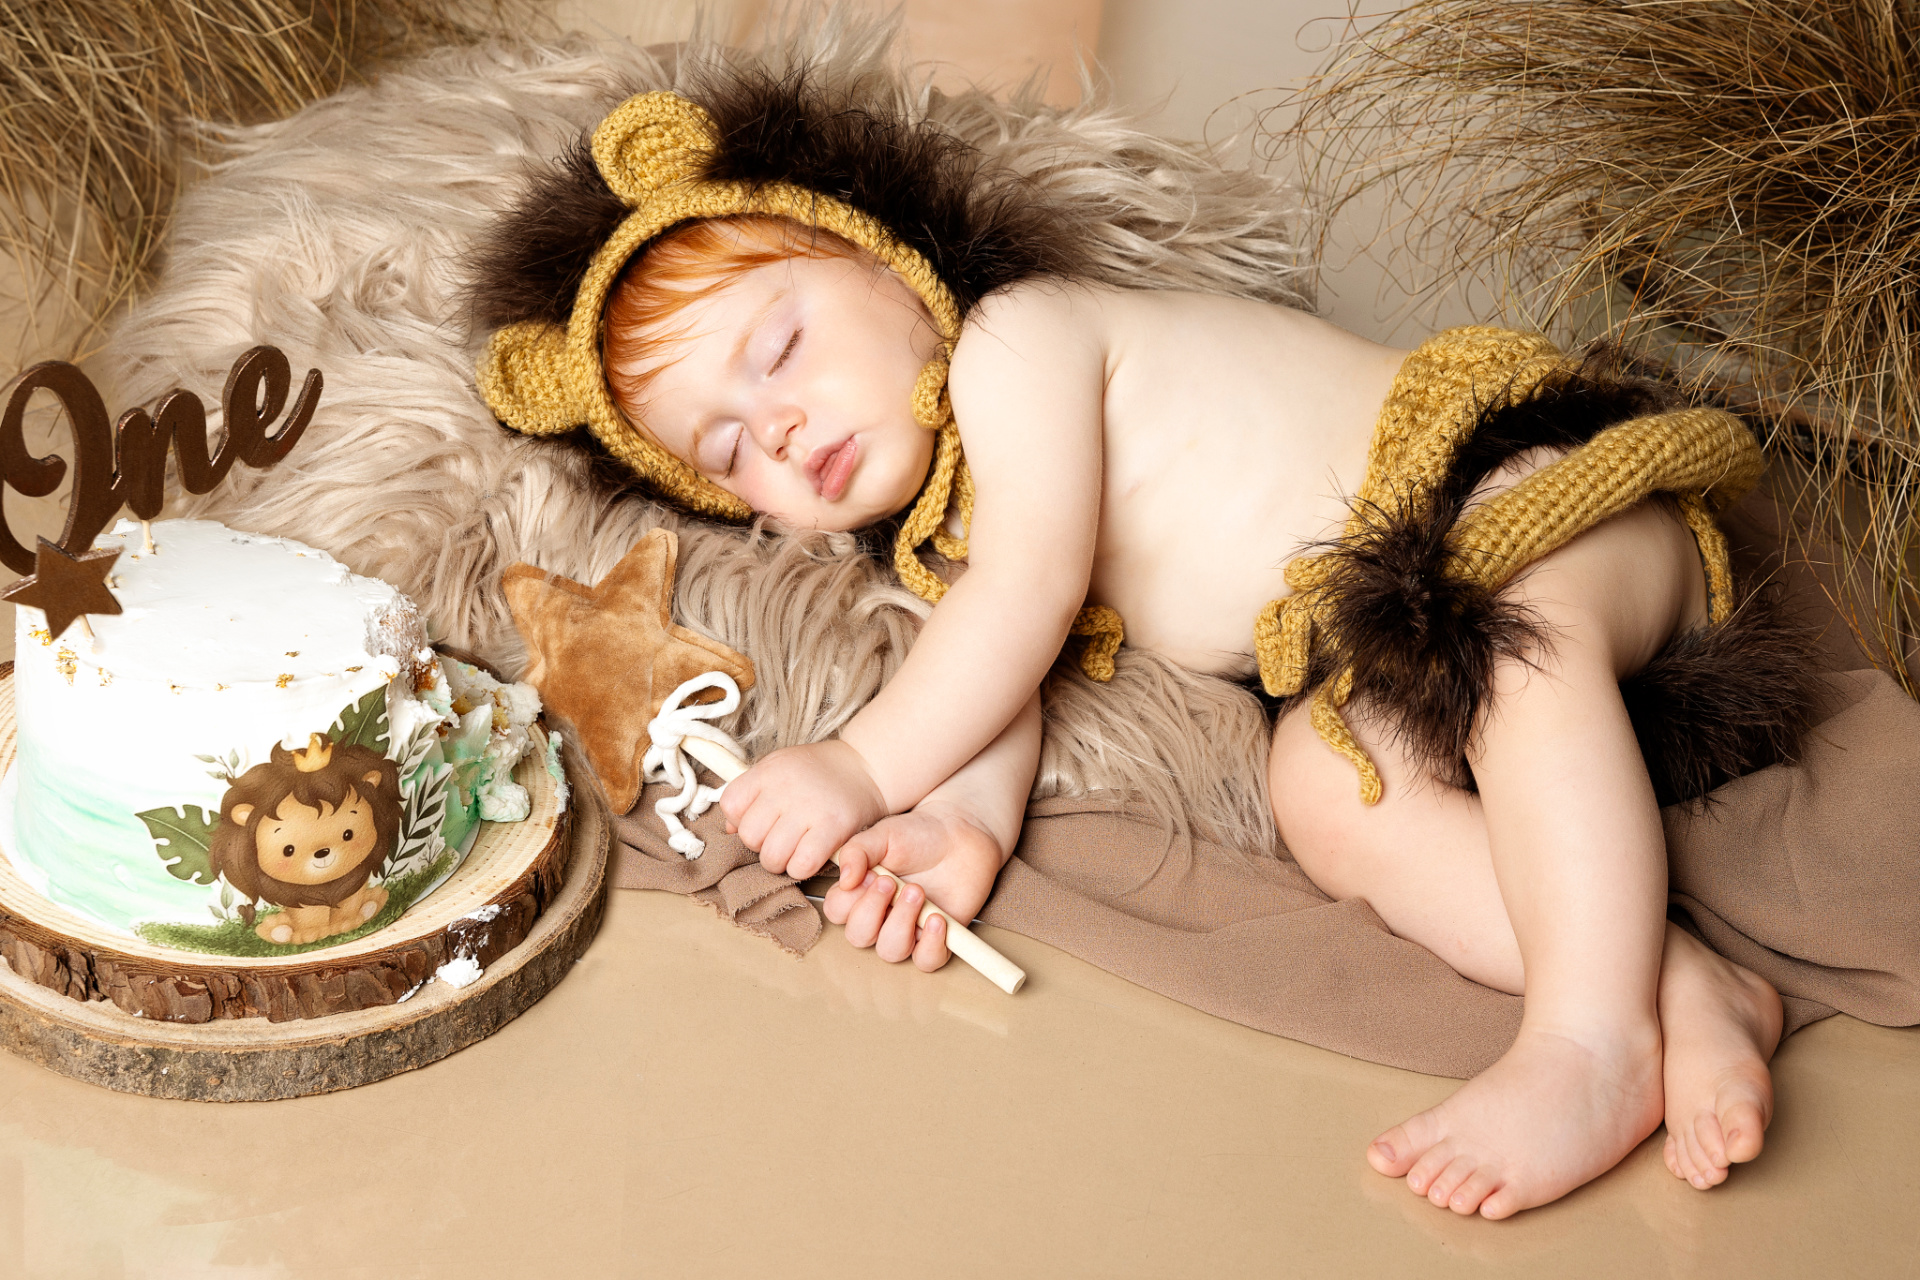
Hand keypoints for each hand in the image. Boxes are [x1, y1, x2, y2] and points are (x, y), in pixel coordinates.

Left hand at [720, 739, 887, 879]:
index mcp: (769, 770)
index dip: (740, 820)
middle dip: (762, 844)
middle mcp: (785, 787)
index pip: (730, 805)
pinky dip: (801, 868)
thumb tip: (729, 828)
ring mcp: (809, 808)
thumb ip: (752, 794)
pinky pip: (801, 865)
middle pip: (749, 836)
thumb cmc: (819, 771)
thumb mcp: (780, 768)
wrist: (867, 766)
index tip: (761, 820)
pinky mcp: (832, 828)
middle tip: (781, 837)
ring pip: (771, 857)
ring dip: (781, 862)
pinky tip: (810, 856)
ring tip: (795, 849)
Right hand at [822, 803, 1005, 971]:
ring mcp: (908, 930)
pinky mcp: (936, 938)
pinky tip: (937, 919)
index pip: (837, 911)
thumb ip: (857, 851)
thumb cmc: (918, 835)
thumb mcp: (882, 835)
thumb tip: (844, 879)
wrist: (959, 835)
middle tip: (891, 882)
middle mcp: (880, 916)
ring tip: (918, 892)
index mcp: (860, 892)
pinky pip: (926, 960)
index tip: (870, 875)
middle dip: (872, 911)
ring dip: (901, 923)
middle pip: (858, 936)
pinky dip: (930, 945)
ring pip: (890, 951)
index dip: (849, 899)